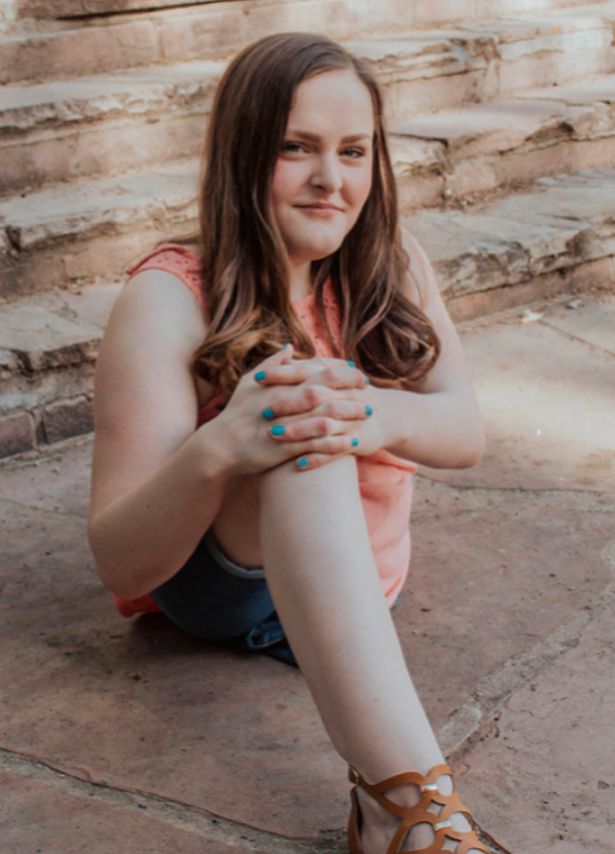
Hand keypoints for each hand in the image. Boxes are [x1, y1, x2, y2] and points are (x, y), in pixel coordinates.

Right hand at [210, 344, 374, 475]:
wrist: (220, 446)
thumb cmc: (235, 413)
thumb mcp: (249, 383)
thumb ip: (273, 364)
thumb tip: (290, 347)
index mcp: (280, 384)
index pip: (317, 370)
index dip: (341, 370)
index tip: (357, 372)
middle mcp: (285, 400)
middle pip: (327, 389)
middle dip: (351, 388)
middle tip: (370, 389)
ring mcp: (286, 424)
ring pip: (325, 415)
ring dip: (350, 413)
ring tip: (368, 413)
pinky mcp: (286, 447)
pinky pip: (317, 444)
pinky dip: (337, 443)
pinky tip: (353, 443)